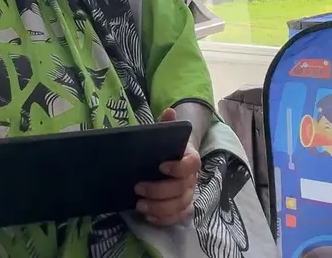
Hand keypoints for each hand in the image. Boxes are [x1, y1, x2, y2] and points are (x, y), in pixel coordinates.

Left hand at [134, 109, 199, 226]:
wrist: (171, 160)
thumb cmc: (165, 148)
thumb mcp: (165, 134)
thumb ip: (166, 125)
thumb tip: (169, 111)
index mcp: (190, 159)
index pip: (192, 164)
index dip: (178, 167)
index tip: (160, 166)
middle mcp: (193, 179)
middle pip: (182, 189)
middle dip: (159, 191)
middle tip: (138, 188)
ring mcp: (188, 194)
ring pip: (179, 206)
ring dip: (159, 208)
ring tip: (140, 206)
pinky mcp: (182, 207)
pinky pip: (178, 218)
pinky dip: (164, 219)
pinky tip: (149, 216)